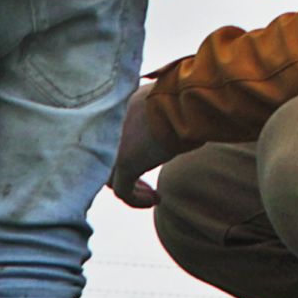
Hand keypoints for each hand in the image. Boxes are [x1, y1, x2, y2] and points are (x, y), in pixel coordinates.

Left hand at [106, 78, 190, 211]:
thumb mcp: (170, 101)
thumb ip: (162, 111)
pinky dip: (137, 200)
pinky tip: (156, 199)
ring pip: (111, 176)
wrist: (186, 100)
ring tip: (154, 195)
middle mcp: (113, 125)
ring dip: (133, 188)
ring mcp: (115, 144)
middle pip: (108, 157)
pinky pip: (123, 191)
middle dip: (126, 174)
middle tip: (146, 185)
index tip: (148, 159)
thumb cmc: (189, 98)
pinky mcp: (125, 163)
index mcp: (122, 107)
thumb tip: (176, 116)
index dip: (128, 150)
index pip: (114, 135)